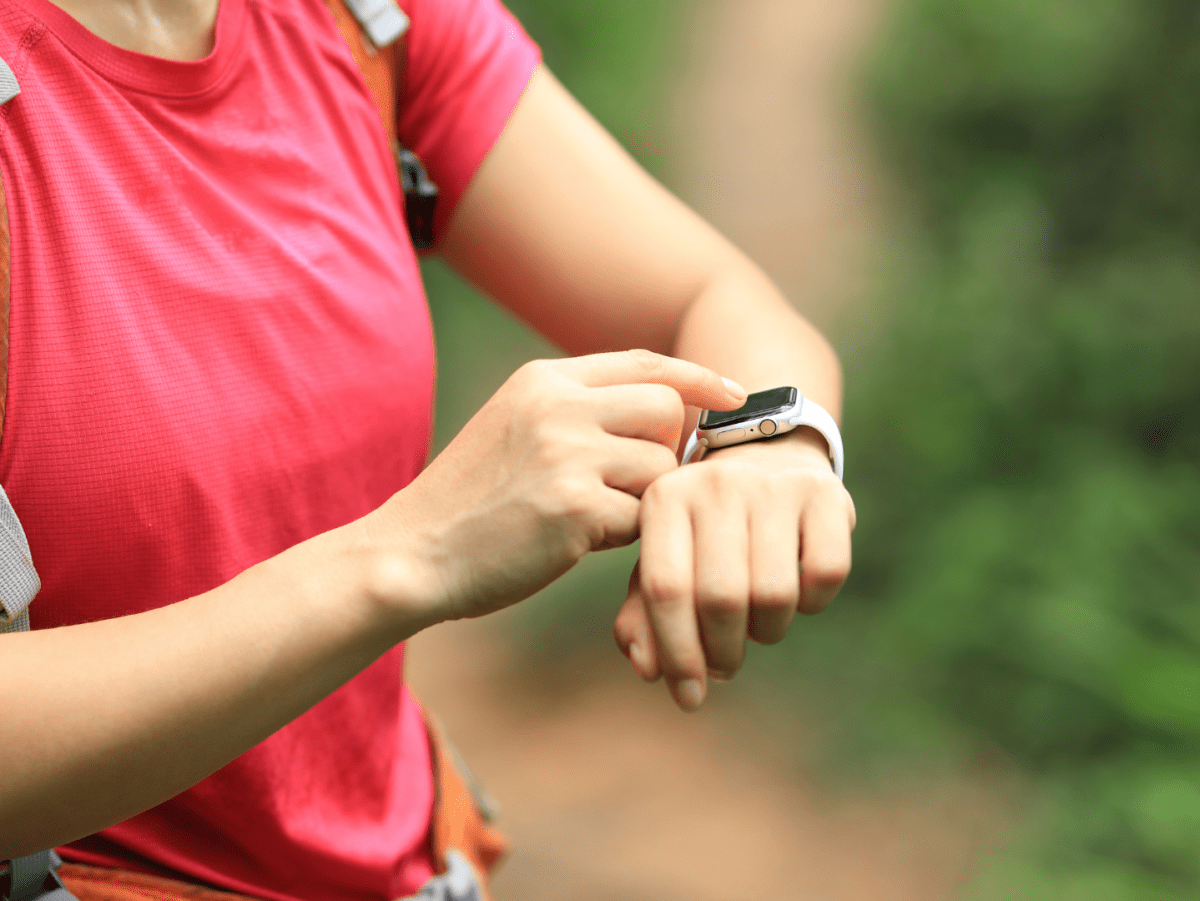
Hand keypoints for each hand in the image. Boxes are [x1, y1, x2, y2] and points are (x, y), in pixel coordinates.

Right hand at [367, 350, 747, 624]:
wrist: (412, 552)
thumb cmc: (470, 501)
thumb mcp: (514, 427)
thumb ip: (577, 410)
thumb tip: (666, 414)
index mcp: (543, 379)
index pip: (644, 362)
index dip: (697, 377)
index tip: (734, 394)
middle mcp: (558, 404)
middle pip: (666, 410)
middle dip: (664, 451)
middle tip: (630, 485)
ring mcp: (567, 454)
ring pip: (661, 469)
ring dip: (643, 500)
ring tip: (592, 517)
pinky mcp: (575, 508)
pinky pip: (641, 520)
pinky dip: (621, 537)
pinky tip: (576, 542)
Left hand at [612, 428, 855, 710]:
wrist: (765, 454)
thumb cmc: (703, 528)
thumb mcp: (664, 559)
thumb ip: (642, 615)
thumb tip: (647, 668)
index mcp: (665, 498)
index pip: (665, 589)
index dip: (677, 653)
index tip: (688, 697)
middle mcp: (716, 484)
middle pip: (722, 598)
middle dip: (723, 652)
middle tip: (724, 665)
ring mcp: (773, 485)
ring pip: (775, 593)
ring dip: (767, 631)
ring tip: (758, 624)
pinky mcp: (825, 495)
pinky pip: (825, 577)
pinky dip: (812, 604)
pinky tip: (798, 594)